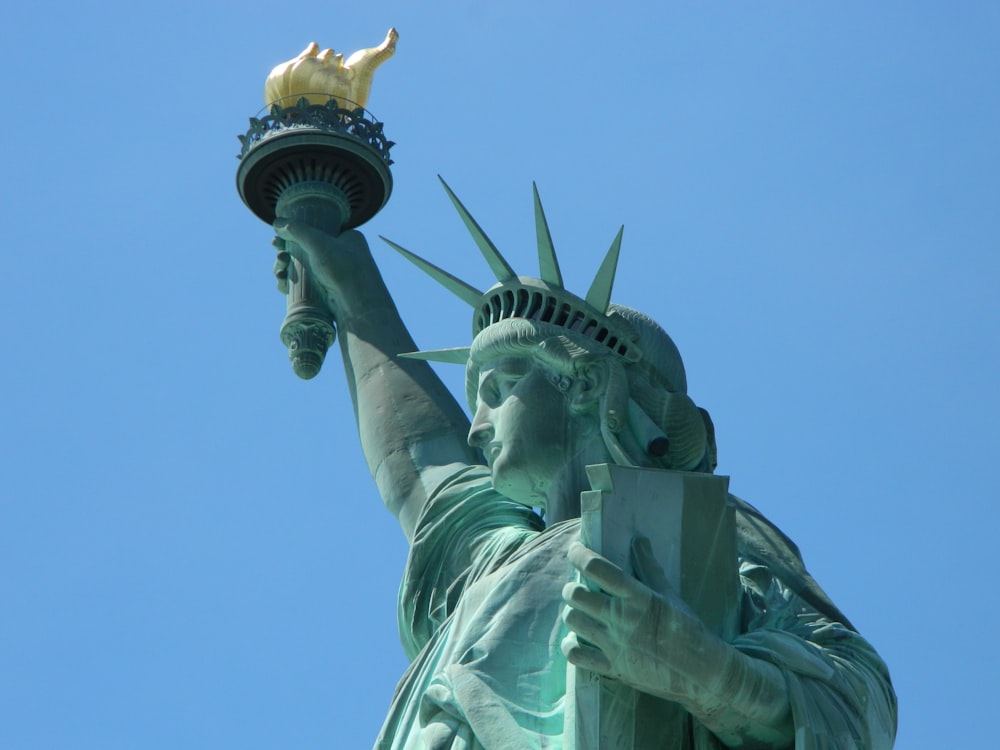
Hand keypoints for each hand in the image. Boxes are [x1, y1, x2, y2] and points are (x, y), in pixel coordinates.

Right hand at [271, 219, 375, 317]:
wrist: (359, 308)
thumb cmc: (345, 270)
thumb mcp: (320, 243)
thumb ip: (298, 230)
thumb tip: (277, 222)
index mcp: (347, 238)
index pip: (316, 230)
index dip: (296, 233)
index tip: (279, 237)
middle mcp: (341, 255)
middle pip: (305, 250)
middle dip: (286, 253)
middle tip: (279, 255)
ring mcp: (334, 275)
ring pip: (302, 269)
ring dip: (286, 269)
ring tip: (279, 272)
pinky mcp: (327, 292)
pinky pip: (304, 285)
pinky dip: (291, 284)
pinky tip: (282, 285)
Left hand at [562, 539, 792, 745]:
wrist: (701, 673)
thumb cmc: (688, 629)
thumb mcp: (670, 595)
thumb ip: (650, 567)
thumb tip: (639, 540)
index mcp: (637, 597)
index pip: (597, 568)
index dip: (579, 555)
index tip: (575, 550)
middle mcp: (621, 619)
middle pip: (577, 595)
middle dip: (573, 587)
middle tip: (579, 586)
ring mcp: (614, 645)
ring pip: (573, 620)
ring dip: (573, 612)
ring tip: (581, 611)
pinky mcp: (612, 668)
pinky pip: (575, 655)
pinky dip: (570, 645)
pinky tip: (577, 638)